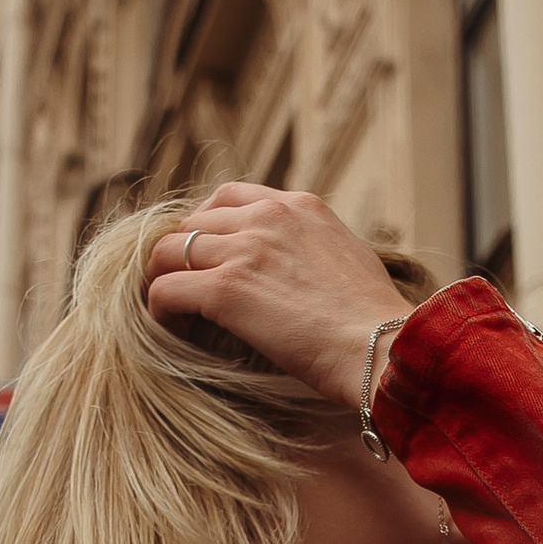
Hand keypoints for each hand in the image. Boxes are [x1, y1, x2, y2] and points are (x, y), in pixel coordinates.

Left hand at [143, 184, 412, 408]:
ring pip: (168, 250)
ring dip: (160, 279)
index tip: (206, 256)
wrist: (383, 347)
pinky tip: (172, 331)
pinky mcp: (226, 289)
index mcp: (301, 206)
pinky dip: (159, 310)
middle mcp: (269, 218)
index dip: (206, 224)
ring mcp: (245, 250)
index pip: (229, 196)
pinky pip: (165, 289)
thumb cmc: (377, 322)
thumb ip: (316, 249)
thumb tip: (303, 268)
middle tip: (180, 285)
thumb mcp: (351, 260)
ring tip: (170, 311)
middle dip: (179, 253)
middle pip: (193, 220)